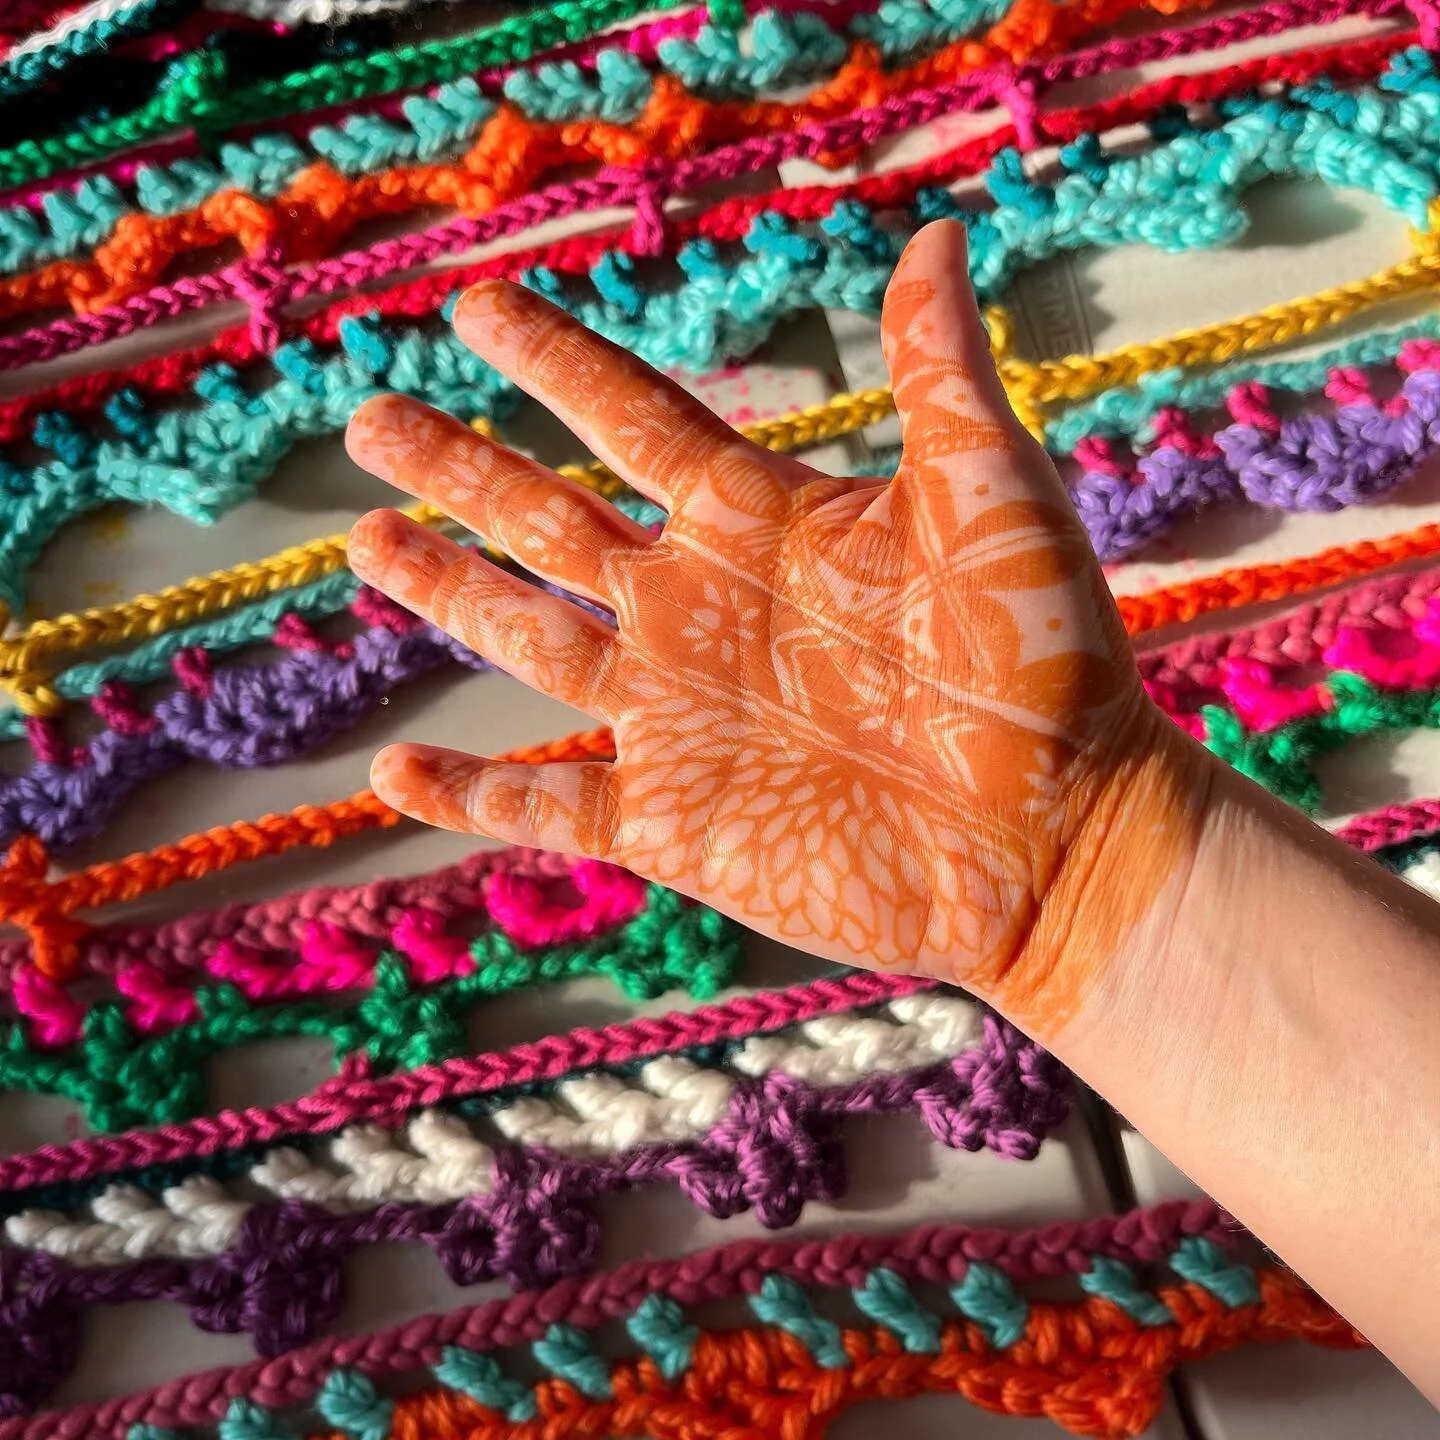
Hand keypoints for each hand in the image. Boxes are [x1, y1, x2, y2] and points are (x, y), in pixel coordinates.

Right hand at [345, 220, 1208, 1035]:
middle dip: (459, 468)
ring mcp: (676, 718)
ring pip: (530, 642)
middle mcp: (699, 610)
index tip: (477, 307)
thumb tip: (937, 235)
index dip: (556, 362)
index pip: (632, 419)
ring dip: (446, 593)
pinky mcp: (671, 824)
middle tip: (371, 417)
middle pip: (549, 520)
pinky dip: (467, 795)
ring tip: (364, 540)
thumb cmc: (1041, 661)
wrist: (1054, 834)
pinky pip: (546, 806)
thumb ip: (939, 376)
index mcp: (761, 524)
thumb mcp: (991, 498)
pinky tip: (391, 773)